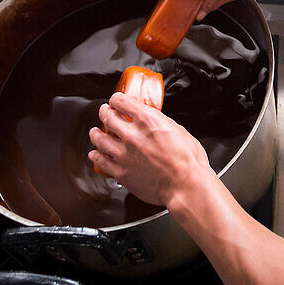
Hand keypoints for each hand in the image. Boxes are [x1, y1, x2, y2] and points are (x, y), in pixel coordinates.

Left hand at [88, 93, 214, 207]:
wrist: (186, 185)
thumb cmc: (188, 161)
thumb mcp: (178, 129)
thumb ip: (161, 123)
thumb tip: (155, 122)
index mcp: (147, 120)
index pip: (121, 101)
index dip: (116, 99)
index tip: (115, 101)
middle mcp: (132, 135)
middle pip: (107, 117)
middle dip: (104, 112)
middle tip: (105, 112)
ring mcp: (124, 154)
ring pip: (100, 139)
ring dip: (96, 133)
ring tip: (95, 132)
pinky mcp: (121, 172)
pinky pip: (101, 161)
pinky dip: (96, 156)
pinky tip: (95, 154)